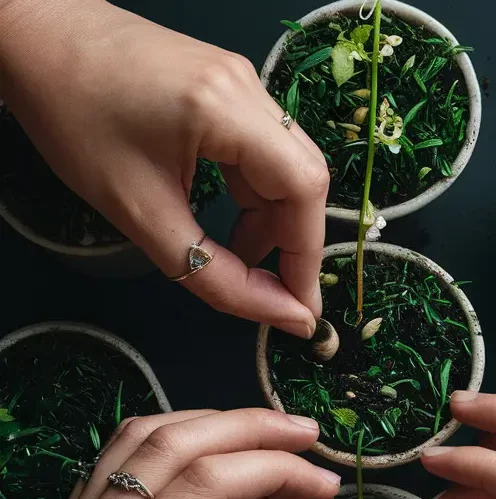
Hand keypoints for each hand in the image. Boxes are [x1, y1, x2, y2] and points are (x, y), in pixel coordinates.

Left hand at [0, 0, 327, 336]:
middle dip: (290, 242)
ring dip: (269, 221)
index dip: (308, 256)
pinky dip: (254, 196)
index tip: (301, 311)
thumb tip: (282, 313)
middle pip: (304, 178)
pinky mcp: (230, 87)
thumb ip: (214, 275)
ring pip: (286, 168)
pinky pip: (264, 153)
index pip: (302, 189)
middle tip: (267, 289)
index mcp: (224, 108)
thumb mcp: (141, 213)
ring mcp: (243, 82)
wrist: (35, 36)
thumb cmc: (72, 121)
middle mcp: (248, 87)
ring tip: (232, 254)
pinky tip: (225, 218)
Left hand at [21, 409, 345, 498]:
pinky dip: (176, 436)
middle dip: (253, 428)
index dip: (277, 470)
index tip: (323, 485)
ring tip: (268, 438)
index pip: (209, 482)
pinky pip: (122, 452)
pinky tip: (213, 448)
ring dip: (214, 423)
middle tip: (306, 436)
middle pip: (178, 440)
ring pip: (145, 433)